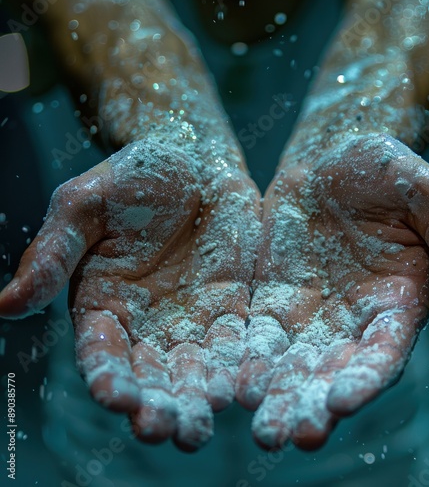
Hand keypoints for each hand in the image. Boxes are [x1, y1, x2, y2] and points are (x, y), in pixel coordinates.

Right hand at [0, 137, 260, 450]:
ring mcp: (191, 315)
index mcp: (102, 303)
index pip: (102, 350)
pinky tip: (244, 388)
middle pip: (149, 373)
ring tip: (201, 427)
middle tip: (164, 432)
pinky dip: (239, 364)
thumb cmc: (130, 177)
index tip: (117, 398)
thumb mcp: (82, 206)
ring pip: (193, 367)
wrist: (189, 158)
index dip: (107, 374)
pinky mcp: (229, 304)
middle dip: (156, 403)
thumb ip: (53, 255)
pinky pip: (235, 340)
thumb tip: (4, 305)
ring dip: (197, 397)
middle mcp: (146, 321)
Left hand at [235, 133, 428, 449]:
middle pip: (332, 370)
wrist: (329, 158)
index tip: (342, 401)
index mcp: (395, 300)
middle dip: (313, 403)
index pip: (383, 349)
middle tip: (291, 436)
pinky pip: (257, 335)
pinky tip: (229, 385)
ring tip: (263, 430)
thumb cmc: (383, 168)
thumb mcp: (425, 191)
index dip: (365, 375)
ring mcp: (308, 312)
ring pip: (292, 363)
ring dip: (277, 396)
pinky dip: (246, 361)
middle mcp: (351, 318)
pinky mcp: (273, 299)